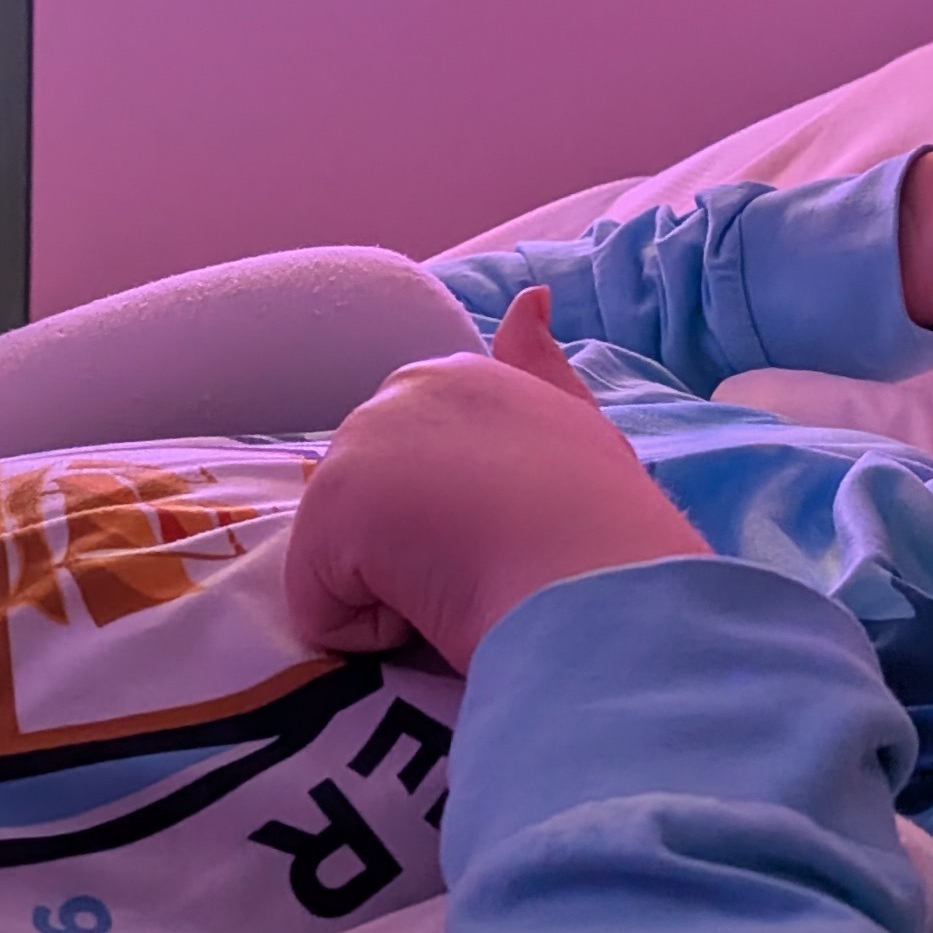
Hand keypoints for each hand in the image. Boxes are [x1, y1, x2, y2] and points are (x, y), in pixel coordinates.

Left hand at [285, 287, 709, 669]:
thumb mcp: (582, 431)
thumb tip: (530, 296)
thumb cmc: (608, 531)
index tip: (504, 534)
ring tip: (475, 588)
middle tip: (496, 568)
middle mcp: (403, 390)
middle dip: (419, 549)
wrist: (599, 584)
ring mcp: (361, 444)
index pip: (421, 450)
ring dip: (400, 591)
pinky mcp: (330, 511)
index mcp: (463, 375)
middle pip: (373, 504)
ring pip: (347, 556)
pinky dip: (373, 637)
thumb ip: (542, 371)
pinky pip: (324, 609)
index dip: (454, 510)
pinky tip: (439, 612)